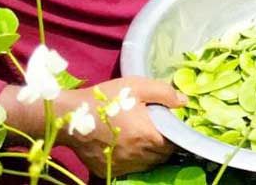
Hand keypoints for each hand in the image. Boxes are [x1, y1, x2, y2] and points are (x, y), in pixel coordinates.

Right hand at [55, 77, 184, 177]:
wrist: (71, 116)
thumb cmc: (106, 99)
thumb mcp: (137, 86)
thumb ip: (164, 93)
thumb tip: (183, 102)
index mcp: (147, 136)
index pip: (173, 144)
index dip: (175, 136)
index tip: (170, 128)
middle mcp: (138, 155)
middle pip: (161, 156)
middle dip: (164, 146)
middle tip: (157, 131)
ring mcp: (123, 165)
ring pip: (147, 165)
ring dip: (150, 155)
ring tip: (143, 140)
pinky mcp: (108, 170)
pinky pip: (130, 169)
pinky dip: (133, 161)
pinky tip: (128, 148)